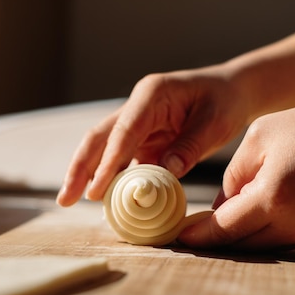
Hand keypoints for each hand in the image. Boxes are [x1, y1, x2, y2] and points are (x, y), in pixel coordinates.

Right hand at [56, 65, 252, 205]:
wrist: (230, 92)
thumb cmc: (224, 102)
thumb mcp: (215, 122)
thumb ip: (190, 146)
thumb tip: (165, 173)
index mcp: (151, 95)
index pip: (123, 131)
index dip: (108, 163)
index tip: (96, 191)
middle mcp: (136, 107)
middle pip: (99, 138)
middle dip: (79, 169)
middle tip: (65, 199)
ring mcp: (136, 124)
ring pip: (103, 149)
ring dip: (87, 174)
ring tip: (69, 201)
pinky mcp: (142, 140)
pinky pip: (121, 160)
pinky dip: (110, 179)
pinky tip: (102, 200)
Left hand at [178, 98, 294, 249]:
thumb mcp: (260, 137)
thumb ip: (233, 175)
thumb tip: (219, 208)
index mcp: (272, 196)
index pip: (223, 228)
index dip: (198, 235)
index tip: (177, 236)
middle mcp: (291, 223)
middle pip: (239, 244)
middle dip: (212, 241)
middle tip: (188, 236)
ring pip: (259, 247)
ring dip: (235, 240)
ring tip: (212, 229)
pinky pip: (279, 241)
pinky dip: (259, 235)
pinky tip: (246, 222)